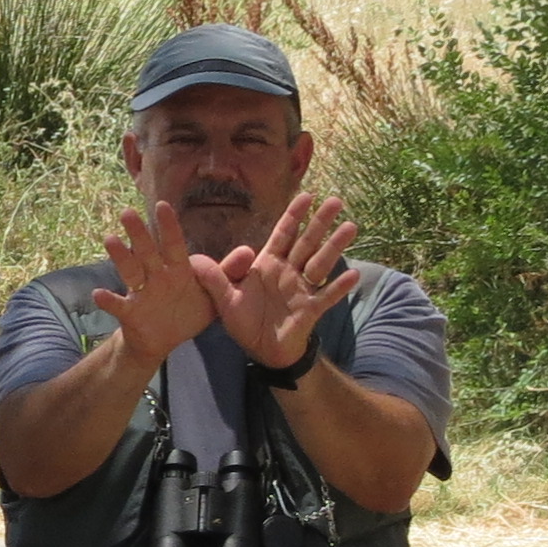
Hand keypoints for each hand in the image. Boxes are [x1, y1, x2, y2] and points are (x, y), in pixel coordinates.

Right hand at [89, 202, 211, 368]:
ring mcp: (141, 293)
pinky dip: (108, 300)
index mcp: (177, 270)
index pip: (173, 245)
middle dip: (138, 233)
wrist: (163, 341)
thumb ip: (227, 273)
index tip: (162, 205)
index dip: (168, 227)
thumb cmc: (187, 311)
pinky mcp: (130, 313)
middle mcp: (156, 276)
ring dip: (120, 256)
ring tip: (110, 240)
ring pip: (129, 271)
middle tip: (127, 213)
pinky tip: (98, 294)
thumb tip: (249, 250)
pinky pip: (119, 305)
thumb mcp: (211, 295)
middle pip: (147, 252)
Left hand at [194, 189, 357, 370]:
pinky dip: (339, 287)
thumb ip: (214, 280)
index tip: (307, 195)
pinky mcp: (310, 310)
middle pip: (307, 242)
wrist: (261, 351)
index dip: (294, 215)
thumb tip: (193, 259)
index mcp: (269, 264)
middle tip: (337, 201)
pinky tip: (354, 274)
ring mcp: (302, 290)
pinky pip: (327, 296)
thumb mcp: (224, 300)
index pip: (284, 234)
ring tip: (351, 227)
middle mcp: (289, 272)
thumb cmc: (245, 322)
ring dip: (335, 246)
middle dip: (321, 222)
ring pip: (321, 263)